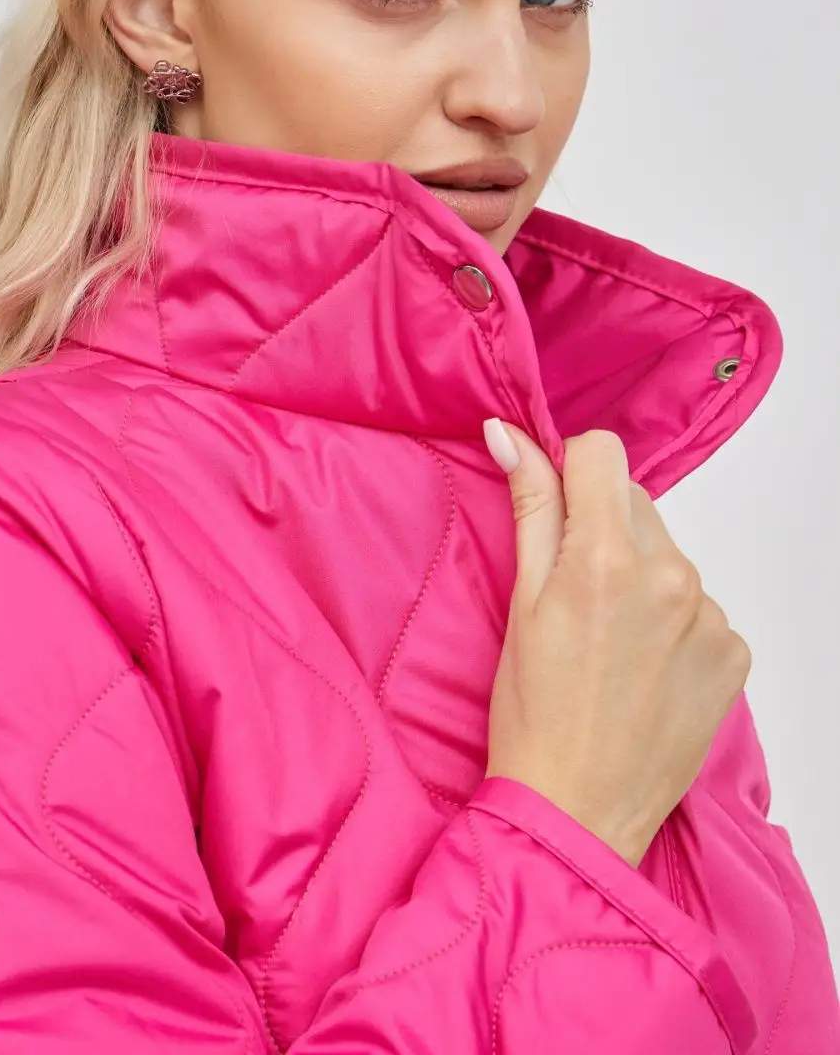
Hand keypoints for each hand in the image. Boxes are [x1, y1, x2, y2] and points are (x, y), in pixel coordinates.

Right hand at [483, 420, 750, 867]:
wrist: (576, 810)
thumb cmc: (533, 714)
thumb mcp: (520, 602)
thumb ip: (528, 507)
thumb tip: (510, 434)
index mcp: (606, 557)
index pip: (602, 453)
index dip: (571, 471)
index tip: (557, 508)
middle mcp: (671, 576)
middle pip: (637, 504)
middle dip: (603, 529)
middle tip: (574, 594)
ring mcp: (709, 616)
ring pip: (669, 555)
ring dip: (641, 576)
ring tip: (610, 640)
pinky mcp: (733, 651)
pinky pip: (700, 605)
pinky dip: (673, 620)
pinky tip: (644, 665)